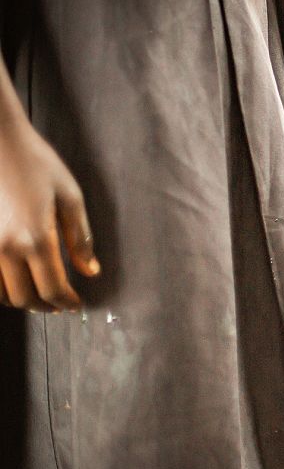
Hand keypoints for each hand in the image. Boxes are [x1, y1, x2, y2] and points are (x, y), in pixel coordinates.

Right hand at [0, 118, 99, 311]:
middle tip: (60, 303)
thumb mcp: (70, 197)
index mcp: (36, 239)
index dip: (67, 302)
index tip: (76, 304)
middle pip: (25, 297)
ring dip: (21, 299)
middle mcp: (5, 248)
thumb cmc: (34, 162)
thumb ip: (81, 239)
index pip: (53, 288)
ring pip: (0, 293)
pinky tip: (14, 280)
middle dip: (46, 306)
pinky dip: (0, 287)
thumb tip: (90, 271)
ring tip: (39, 294)